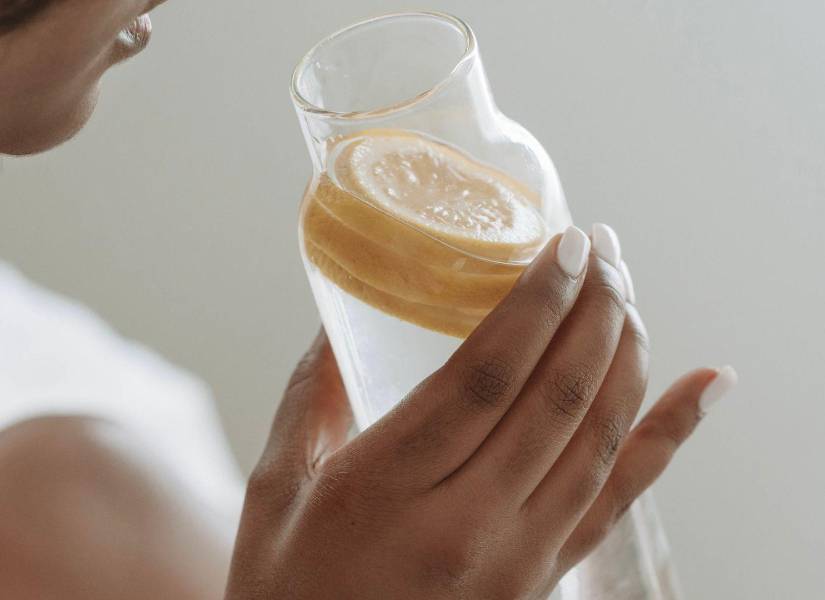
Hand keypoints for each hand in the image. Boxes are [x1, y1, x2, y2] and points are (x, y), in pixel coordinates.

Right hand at [225, 226, 731, 598]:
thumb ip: (312, 395)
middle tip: (604, 249)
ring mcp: (517, 558)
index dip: (534, 307)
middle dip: (592, 311)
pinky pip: (619, 497)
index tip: (563, 248)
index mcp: (384, 491)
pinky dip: (671, 434)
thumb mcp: (278, 488)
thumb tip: (342, 321)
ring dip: (624, 354)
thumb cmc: (288, 588)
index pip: (483, 380)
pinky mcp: (543, 576)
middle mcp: (465, 526)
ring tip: (628, 291)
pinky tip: (706, 384)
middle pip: (554, 400)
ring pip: (596, 439)